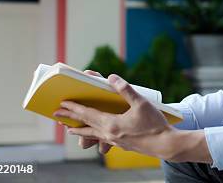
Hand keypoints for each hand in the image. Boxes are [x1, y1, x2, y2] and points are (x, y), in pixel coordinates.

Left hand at [54, 73, 198, 159]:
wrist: (165, 145)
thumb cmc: (154, 124)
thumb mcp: (141, 103)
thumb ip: (125, 89)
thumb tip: (111, 77)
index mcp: (111, 124)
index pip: (87, 114)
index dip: (74, 108)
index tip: (61, 104)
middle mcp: (109, 134)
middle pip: (85, 125)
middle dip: (70, 119)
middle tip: (57, 115)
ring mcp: (115, 141)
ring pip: (93, 135)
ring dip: (80, 131)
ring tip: (71, 129)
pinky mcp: (122, 145)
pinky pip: (103, 139)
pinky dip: (94, 135)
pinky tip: (98, 135)